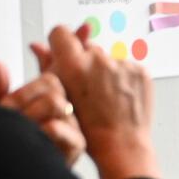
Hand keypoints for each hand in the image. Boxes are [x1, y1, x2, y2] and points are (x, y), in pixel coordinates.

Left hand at [0, 61, 84, 166]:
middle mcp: (64, 112)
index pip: (47, 80)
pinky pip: (62, 128)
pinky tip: (32, 138)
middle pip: (53, 88)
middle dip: (25, 100)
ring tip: (19, 129)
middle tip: (10, 118)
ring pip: (56, 103)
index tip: (5, 107)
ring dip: (31, 114)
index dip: (24, 91)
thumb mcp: (1, 116)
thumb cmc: (13, 148)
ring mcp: (72, 127)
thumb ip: (0, 91)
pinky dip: (44, 130)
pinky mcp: (77, 145)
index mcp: (50, 102)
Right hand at [41, 24, 159, 178]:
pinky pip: (127, 66)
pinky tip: (119, 97)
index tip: (64, 56)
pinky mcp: (141, 70)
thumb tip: (37, 45)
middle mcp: (99, 59)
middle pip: (87, 46)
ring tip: (105, 96)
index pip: (61, 32)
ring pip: (108, 57)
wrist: (121, 145)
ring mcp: (122, 64)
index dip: (60, 44)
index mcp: (73, 64)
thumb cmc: (87, 127)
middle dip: (85, 62)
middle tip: (88, 88)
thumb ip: (47, 66)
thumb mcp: (60, 96)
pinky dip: (124, 78)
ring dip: (105, 70)